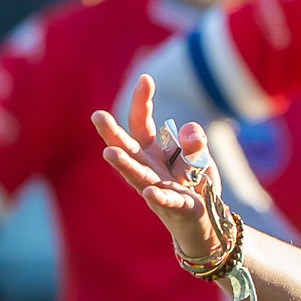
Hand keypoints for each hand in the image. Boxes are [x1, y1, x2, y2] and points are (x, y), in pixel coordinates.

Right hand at [93, 74, 226, 261]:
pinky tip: (151, 192)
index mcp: (153, 152)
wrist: (203, 221)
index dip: (142, 102)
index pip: (141, 124)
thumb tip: (189, 131)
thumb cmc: (194, 184)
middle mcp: (149, 169)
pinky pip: (167, 202)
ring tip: (109, 153)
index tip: (145, 78)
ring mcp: (160, 189)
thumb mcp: (199, 157)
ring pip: (139, 176)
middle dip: (112, 134)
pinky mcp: (178, 208)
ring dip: (125, 165)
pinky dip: (160, 197)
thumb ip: (194, 142)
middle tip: (97, 116)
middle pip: (128, 149)